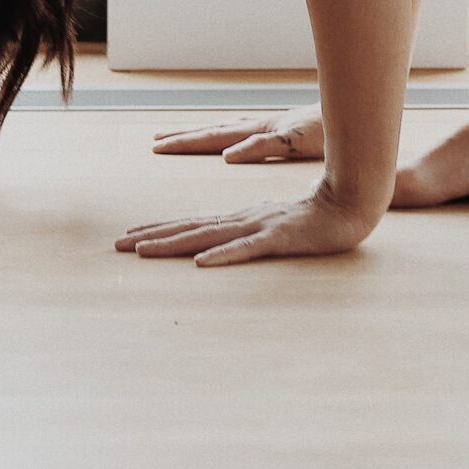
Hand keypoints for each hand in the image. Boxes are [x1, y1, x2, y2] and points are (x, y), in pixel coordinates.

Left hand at [115, 179, 376, 265]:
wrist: (351, 204)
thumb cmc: (316, 219)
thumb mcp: (276, 227)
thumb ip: (253, 233)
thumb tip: (227, 243)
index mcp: (240, 218)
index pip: (192, 224)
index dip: (160, 229)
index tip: (130, 236)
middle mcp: (242, 219)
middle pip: (189, 228)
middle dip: (152, 236)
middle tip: (117, 244)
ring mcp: (259, 227)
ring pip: (208, 237)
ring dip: (173, 244)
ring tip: (142, 251)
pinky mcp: (279, 238)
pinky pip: (247, 249)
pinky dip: (224, 256)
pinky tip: (202, 263)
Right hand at [151, 101, 325, 164]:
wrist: (361, 119)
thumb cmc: (334, 133)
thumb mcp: (299, 143)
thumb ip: (264, 146)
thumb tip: (228, 154)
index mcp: (263, 130)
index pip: (215, 137)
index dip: (187, 143)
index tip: (158, 146)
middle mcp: (262, 126)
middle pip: (215, 131)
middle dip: (184, 138)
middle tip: (154, 142)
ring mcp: (271, 127)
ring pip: (226, 130)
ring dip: (200, 135)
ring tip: (176, 137)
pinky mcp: (282, 131)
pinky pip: (242, 133)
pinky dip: (224, 136)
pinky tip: (222, 142)